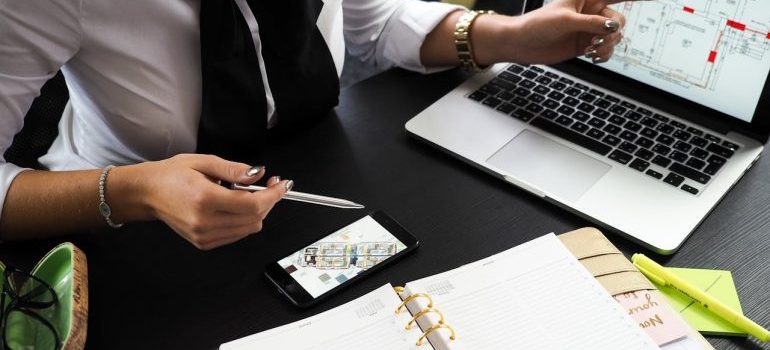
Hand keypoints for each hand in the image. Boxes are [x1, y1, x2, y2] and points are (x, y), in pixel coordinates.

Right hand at [121, 154, 291, 249]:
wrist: (148, 194)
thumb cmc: (171, 176)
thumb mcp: (204, 162)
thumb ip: (234, 169)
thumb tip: (258, 174)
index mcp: (205, 199)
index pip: (252, 204)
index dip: (273, 195)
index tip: (282, 185)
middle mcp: (205, 221)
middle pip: (255, 218)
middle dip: (268, 201)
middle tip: (269, 184)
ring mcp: (204, 235)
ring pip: (249, 228)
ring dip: (257, 211)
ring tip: (247, 194)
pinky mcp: (204, 243)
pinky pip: (237, 234)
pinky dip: (244, 221)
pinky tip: (236, 206)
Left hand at [475, 0, 629, 64]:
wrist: (522, 44)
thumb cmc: (537, 25)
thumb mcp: (566, 20)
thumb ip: (592, 23)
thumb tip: (613, 26)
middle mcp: (591, 13)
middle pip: (618, 20)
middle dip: (612, 32)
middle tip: (597, 40)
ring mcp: (589, 30)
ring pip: (614, 37)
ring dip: (607, 45)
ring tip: (591, 49)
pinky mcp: (585, 44)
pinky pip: (605, 50)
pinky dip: (604, 54)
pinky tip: (594, 56)